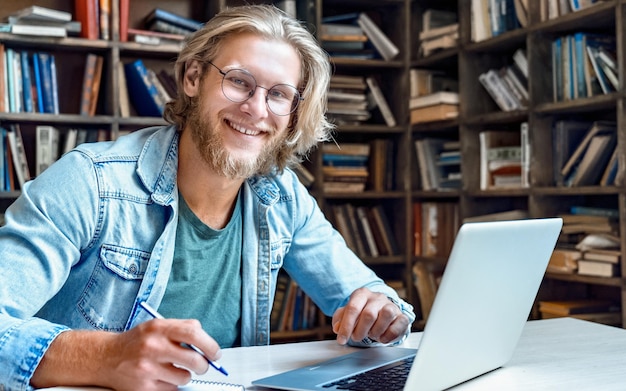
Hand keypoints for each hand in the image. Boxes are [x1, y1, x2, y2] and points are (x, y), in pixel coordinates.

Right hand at [31, 319, 220, 390]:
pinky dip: (170, 385)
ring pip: (184, 377)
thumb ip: (182, 329)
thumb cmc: (136, 342)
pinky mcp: (143, 387)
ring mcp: (147, 368)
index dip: (210, 345)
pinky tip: (159, 377)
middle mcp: (153, 347)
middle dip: (203, 365)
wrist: (105, 357)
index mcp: (159, 328)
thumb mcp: (156, 326)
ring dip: (184, 376)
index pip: (194, 333)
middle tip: (202, 365)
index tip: (215, 353)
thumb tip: (206, 344)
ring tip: (171, 369)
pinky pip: (171, 389)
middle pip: (194, 360)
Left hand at [332, 287, 408, 345]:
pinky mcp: (402, 316)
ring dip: (376, 331)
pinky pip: (398, 325)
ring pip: (386, 315)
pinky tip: (382, 337)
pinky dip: (389, 335)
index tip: (342, 339)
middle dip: (360, 331)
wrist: (382, 311)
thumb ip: (340, 319)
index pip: (353, 308)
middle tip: (357, 337)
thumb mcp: (349, 313)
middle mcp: (377, 297)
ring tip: (371, 334)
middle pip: (369, 314)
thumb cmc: (363, 313)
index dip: (346, 326)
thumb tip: (337, 328)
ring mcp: (391, 305)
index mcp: (362, 294)